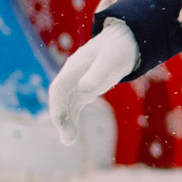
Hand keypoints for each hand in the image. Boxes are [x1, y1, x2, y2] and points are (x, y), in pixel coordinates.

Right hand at [48, 19, 137, 141]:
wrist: (125, 40)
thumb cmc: (118, 48)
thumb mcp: (110, 59)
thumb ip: (97, 74)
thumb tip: (83, 90)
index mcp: (75, 66)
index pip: (59, 88)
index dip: (57, 105)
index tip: (59, 121)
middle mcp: (72, 76)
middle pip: (60, 99)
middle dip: (61, 118)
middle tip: (67, 139)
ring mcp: (77, 82)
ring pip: (66, 105)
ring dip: (66, 123)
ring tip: (68, 142)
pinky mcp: (84, 89)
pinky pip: (74, 106)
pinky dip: (72, 119)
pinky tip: (71, 135)